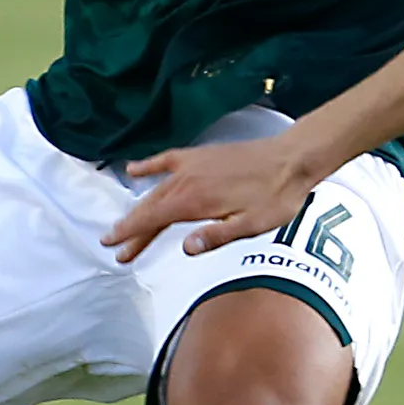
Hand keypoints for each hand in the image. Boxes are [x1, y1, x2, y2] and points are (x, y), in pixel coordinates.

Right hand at [101, 135, 324, 263]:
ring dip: (138, 207)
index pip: (152, 220)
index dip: (130, 233)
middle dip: (130, 227)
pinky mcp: (201, 156)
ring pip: (157, 190)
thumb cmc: (276, 196)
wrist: (292, 159)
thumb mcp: (252, 225)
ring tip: (123, 224)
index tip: (111, 245)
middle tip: (113, 246)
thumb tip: (186, 248)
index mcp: (196, 200)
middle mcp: (187, 180)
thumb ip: (217, 236)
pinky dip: (149, 166)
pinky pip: (167, 160)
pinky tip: (134, 170)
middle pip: (150, 208)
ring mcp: (193, 165)